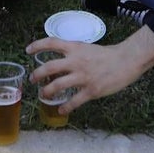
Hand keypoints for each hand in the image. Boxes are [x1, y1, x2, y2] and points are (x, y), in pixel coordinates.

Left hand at [26, 28, 153, 114]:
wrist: (126, 60)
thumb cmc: (108, 54)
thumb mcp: (87, 48)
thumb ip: (74, 54)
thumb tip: (61, 62)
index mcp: (75, 48)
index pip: (51, 42)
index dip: (37, 45)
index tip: (27, 50)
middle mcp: (75, 61)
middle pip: (49, 67)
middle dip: (37, 74)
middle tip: (32, 79)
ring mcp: (82, 76)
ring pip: (57, 85)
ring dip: (47, 91)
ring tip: (42, 95)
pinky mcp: (91, 90)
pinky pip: (74, 101)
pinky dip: (65, 107)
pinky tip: (61, 110)